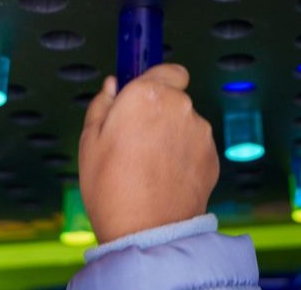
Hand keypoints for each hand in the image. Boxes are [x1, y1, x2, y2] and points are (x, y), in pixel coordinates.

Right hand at [78, 64, 219, 243]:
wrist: (146, 231)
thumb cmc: (112, 188)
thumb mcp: (89, 142)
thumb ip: (102, 105)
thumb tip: (113, 86)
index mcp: (147, 95)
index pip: (167, 70)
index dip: (155, 83)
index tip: (143, 97)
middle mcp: (179, 106)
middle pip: (174, 99)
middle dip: (159, 113)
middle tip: (136, 141)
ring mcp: (200, 131)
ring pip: (186, 124)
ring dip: (173, 135)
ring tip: (149, 165)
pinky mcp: (212, 156)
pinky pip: (196, 147)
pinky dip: (185, 157)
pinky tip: (165, 178)